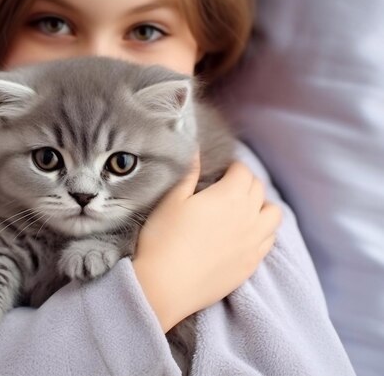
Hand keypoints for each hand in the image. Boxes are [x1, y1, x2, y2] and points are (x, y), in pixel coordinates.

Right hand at [132, 152, 280, 332]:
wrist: (165, 285)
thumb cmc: (163, 238)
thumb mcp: (171, 200)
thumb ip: (189, 173)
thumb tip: (197, 151)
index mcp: (230, 196)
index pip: (243, 171)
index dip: (232, 167)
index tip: (220, 170)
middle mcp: (249, 217)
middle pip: (259, 190)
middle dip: (246, 182)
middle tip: (227, 186)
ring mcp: (254, 243)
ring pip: (273, 215)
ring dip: (261, 206)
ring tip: (243, 209)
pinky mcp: (251, 264)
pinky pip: (269, 241)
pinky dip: (263, 231)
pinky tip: (245, 233)